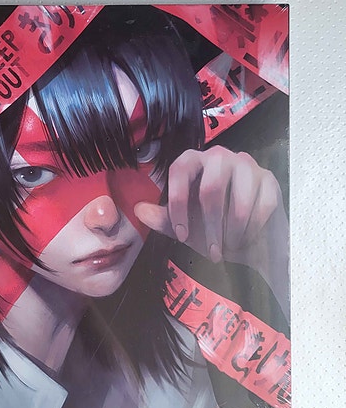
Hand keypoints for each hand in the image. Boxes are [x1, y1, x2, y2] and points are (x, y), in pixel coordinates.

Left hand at [135, 147, 288, 316]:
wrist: (249, 243)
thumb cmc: (213, 229)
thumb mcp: (185, 227)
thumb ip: (163, 218)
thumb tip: (139, 209)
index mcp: (194, 162)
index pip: (179, 170)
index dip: (178, 204)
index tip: (182, 234)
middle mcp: (220, 156)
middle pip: (210, 189)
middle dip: (210, 227)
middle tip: (212, 251)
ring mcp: (247, 165)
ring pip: (237, 202)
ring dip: (232, 232)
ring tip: (229, 246)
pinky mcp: (269, 180)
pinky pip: (260, 207)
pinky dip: (250, 230)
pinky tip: (246, 237)